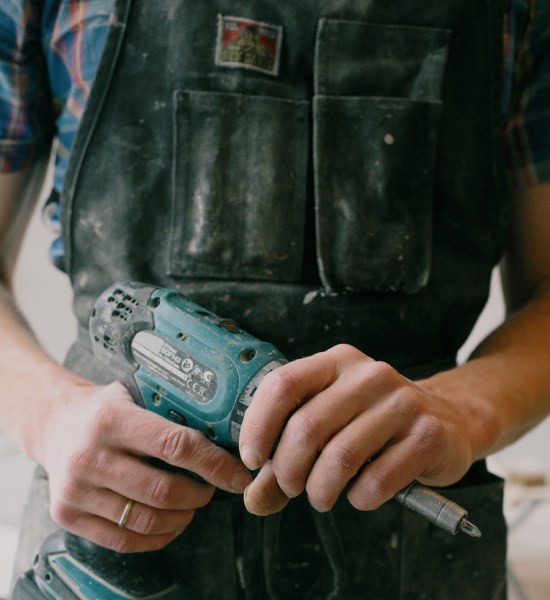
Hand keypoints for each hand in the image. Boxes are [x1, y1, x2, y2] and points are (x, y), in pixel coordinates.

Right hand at [37, 381, 251, 552]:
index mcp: (110, 419)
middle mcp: (89, 456)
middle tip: (215, 487)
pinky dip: (157, 537)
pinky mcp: (66, 515)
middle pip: (163, 490)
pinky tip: (171, 522)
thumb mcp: (133, 394)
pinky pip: (123, 540)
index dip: (213, 464)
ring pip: (146, 520)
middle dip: (202, 493)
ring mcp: (75, 490)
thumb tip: (226, 429)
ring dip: (183, 517)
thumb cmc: (105, 410)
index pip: (174, 446)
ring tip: (194, 503)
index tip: (238, 474)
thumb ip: (170, 408)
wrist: (53, 426)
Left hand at [239, 344, 476, 515]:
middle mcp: (368, 374)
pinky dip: (359, 498)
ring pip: (340, 457)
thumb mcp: (329, 427)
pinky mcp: (427, 434)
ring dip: (320, 490)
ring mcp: (402, 402)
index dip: (257, 425)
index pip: (283, 384)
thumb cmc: (375, 425)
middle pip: (306, 427)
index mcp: (336, 362)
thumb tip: (253, 499)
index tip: (252, 459)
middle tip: (291, 488)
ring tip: (322, 496)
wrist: (448, 421)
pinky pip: (377, 480)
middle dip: (287, 471)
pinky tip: (361, 494)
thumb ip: (286, 458)